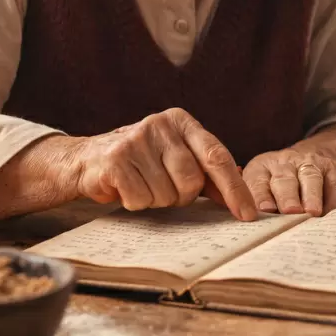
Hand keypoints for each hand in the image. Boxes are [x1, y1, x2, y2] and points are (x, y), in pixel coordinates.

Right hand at [69, 107, 257, 220]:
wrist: (87, 160)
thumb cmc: (142, 162)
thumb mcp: (176, 159)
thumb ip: (208, 174)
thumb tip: (242, 191)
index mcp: (182, 121)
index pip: (217, 156)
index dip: (234, 188)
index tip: (247, 214)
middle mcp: (161, 124)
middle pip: (192, 180)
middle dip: (182, 196)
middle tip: (165, 190)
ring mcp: (137, 139)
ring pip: (166, 193)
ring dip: (156, 200)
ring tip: (142, 185)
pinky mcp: (116, 159)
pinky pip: (140, 199)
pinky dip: (135, 202)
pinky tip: (126, 188)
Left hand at [243, 145, 335, 215]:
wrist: (320, 152)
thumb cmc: (282, 181)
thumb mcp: (263, 183)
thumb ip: (253, 202)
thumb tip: (247, 228)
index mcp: (262, 167)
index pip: (258, 181)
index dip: (261, 195)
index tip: (264, 210)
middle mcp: (285, 163)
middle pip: (284, 179)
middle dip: (286, 196)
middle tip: (289, 211)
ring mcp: (311, 164)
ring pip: (310, 178)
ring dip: (311, 196)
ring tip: (312, 213)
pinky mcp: (333, 169)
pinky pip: (334, 184)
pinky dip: (333, 200)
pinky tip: (330, 214)